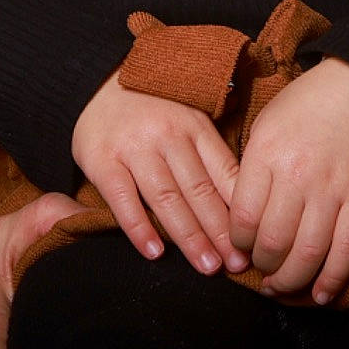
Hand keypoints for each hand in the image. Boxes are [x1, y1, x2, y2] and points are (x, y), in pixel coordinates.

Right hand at [72, 70, 241, 274]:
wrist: (96, 82)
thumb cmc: (151, 110)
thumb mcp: (187, 120)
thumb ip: (209, 154)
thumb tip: (243, 203)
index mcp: (194, 126)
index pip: (223, 173)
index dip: (239, 211)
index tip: (252, 242)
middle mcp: (167, 134)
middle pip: (199, 190)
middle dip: (220, 232)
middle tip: (235, 265)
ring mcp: (134, 146)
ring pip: (166, 198)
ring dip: (188, 236)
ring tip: (206, 265)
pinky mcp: (102, 159)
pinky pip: (123, 198)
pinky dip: (139, 227)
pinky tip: (154, 252)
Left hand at [228, 57, 348, 304]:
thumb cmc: (307, 106)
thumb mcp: (266, 124)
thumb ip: (252, 168)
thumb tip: (239, 215)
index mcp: (266, 153)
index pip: (243, 218)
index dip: (238, 244)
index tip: (240, 249)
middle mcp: (297, 175)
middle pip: (273, 242)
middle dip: (262, 266)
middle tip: (261, 270)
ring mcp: (333, 189)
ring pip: (308, 253)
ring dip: (291, 280)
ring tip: (281, 286)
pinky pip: (346, 249)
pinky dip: (332, 279)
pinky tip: (321, 295)